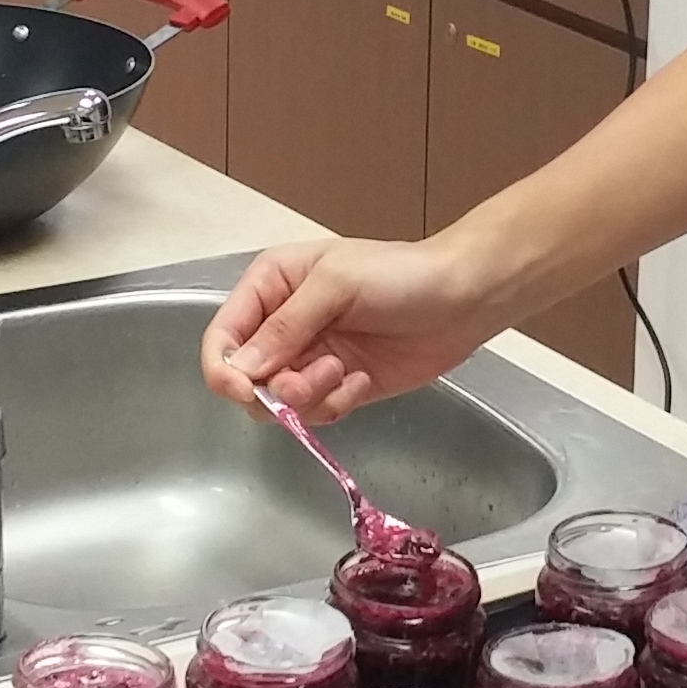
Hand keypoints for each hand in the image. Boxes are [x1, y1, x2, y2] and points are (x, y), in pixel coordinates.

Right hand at [200, 238, 508, 419]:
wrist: (462, 298)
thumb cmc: (401, 275)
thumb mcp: (336, 285)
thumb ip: (285, 327)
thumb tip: (244, 368)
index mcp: (271, 286)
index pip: (223, 335)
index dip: (224, 367)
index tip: (245, 389)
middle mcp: (282, 325)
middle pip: (245, 378)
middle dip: (277, 387)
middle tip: (318, 374)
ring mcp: (310, 357)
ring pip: (279, 402)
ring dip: (310, 396)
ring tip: (345, 373)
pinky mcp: (338, 385)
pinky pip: (315, 412)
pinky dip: (335, 404)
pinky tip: (362, 380)